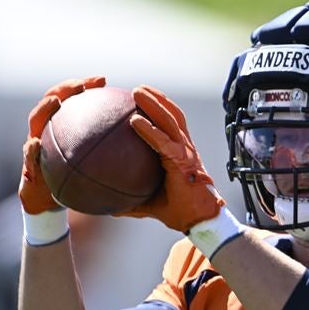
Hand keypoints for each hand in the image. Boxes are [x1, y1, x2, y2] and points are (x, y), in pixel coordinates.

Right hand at [19, 76, 105, 214]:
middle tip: (80, 85)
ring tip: (56, 102)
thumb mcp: (98, 168)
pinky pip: (28, 155)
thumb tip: (146, 145)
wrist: (50, 201)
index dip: (85, 87)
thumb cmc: (78, 182)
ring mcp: (33, 144)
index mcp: (64, 128)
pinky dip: (30, 149)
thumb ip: (115, 155)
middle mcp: (47, 130)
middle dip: (65, 89)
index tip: (103, 80)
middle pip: (52, 101)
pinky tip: (35, 144)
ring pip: (35, 120)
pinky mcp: (27, 164)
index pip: (74, 100)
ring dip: (44, 109)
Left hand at [117, 85, 223, 232]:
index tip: (141, 101)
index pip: (171, 125)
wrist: (199, 220)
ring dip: (154, 103)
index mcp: (180, 154)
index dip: (159, 110)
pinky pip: (164, 141)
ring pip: (171, 120)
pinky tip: (134, 121)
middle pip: (172, 115)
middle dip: (156, 99)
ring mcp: (186, 152)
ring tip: (137, 91)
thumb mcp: (149, 204)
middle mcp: (185, 148)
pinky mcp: (184, 161)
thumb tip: (109, 208)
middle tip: (136, 89)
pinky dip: (150, 130)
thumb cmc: (179, 212)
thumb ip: (130, 201)